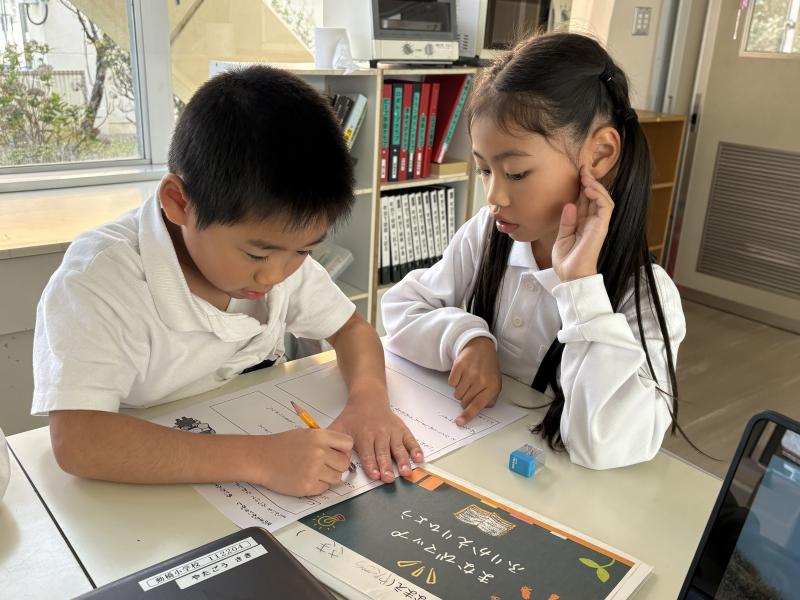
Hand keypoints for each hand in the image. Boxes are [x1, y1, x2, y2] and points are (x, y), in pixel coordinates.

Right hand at [254, 428, 352, 496]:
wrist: (261, 458)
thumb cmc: (281, 445)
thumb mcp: (306, 434)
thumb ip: (325, 441)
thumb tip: (342, 452)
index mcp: (320, 437)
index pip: (348, 443)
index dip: (344, 450)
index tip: (338, 453)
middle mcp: (319, 452)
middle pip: (344, 463)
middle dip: (337, 466)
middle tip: (326, 465)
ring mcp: (314, 470)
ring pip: (336, 478)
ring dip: (328, 477)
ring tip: (314, 472)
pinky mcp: (308, 486)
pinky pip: (324, 488)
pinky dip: (318, 486)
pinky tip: (307, 478)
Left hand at [330, 394, 423, 483]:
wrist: (368, 398)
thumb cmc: (353, 416)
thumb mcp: (339, 425)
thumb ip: (331, 440)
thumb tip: (319, 455)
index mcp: (363, 435)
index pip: (367, 452)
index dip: (371, 464)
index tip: (375, 475)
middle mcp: (379, 434)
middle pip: (383, 452)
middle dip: (386, 466)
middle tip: (389, 478)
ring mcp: (392, 432)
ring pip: (398, 447)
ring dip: (402, 460)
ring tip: (406, 471)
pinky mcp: (401, 430)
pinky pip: (410, 439)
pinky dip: (416, 449)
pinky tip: (419, 458)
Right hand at [449, 337, 501, 425]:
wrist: (481, 347)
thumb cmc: (488, 368)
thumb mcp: (495, 384)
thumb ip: (489, 399)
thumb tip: (477, 410)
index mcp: (492, 387)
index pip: (477, 405)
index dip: (467, 415)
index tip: (459, 422)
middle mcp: (480, 380)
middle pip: (464, 401)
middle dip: (465, 399)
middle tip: (471, 389)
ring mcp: (469, 373)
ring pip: (457, 394)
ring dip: (460, 390)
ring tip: (468, 380)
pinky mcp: (459, 366)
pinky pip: (451, 383)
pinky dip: (455, 381)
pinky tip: (462, 374)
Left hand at [552, 165, 613, 281]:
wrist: (571, 276)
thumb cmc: (566, 261)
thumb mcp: (562, 237)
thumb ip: (567, 221)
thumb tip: (569, 204)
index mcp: (582, 224)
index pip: (584, 201)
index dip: (581, 187)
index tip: (576, 173)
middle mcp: (592, 222)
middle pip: (594, 197)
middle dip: (589, 181)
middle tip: (582, 168)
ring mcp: (598, 224)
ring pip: (603, 199)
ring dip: (595, 186)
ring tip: (586, 176)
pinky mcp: (601, 227)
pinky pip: (605, 207)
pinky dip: (599, 195)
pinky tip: (589, 188)